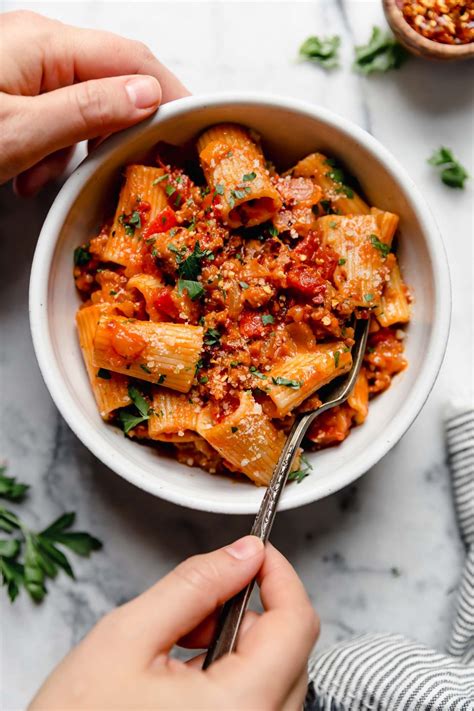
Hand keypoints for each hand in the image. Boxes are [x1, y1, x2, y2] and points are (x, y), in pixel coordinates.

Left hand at [0, 11, 188, 194]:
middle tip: (123, 171)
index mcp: (44, 43)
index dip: (169, 94)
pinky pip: (54, 115)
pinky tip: (29, 172)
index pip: (130, 59)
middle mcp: (37, 45)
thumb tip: (148, 95)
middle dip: (115, 132)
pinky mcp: (11, 88)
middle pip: (109, 84)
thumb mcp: (21, 130)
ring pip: (82, 107)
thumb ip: (88, 111)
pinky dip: (50, 148)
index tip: (192, 130)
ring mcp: (24, 64)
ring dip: (76, 149)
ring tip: (44, 176)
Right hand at [30, 537, 318, 709]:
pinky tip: (185, 676)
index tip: (256, 553)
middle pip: (290, 649)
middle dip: (247, 612)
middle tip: (195, 609)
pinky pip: (260, 702)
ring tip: (180, 647)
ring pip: (276, 674)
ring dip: (237, 644)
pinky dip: (231, 674)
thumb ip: (194, 585)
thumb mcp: (127, 637)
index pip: (297, 624)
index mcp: (238, 709)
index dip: (279, 575)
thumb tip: (244, 553)